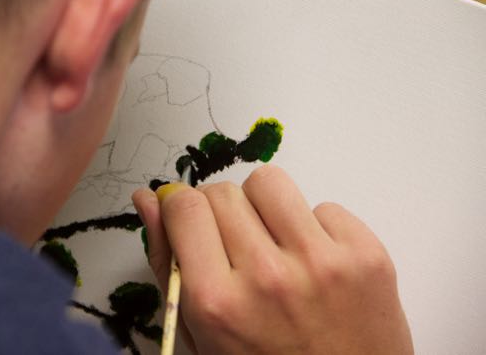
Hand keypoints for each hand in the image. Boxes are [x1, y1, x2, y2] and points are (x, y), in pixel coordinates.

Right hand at [132, 165, 412, 354]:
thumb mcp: (199, 334)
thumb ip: (167, 263)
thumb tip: (148, 199)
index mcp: (217, 302)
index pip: (184, 207)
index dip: (180, 206)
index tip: (189, 218)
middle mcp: (267, 277)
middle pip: (223, 192)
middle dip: (220, 212)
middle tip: (235, 247)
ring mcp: (322, 263)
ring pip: (270, 182)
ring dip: (264, 207)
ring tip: (274, 244)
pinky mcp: (367, 255)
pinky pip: (323, 206)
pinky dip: (314, 229)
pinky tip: (316, 265)